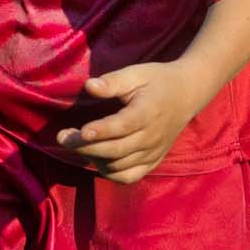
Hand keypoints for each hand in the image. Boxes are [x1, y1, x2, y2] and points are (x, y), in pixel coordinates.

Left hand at [54, 61, 207, 183]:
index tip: (80, 131)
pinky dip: (110, 173)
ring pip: (119, 166)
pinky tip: (96, 160)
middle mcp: (152, 136)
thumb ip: (113, 81)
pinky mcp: (153, 161)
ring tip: (75, 144)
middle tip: (61, 137)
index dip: (101, 131)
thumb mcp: (137, 73)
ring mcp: (153, 152)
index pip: (122, 126)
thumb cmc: (157, 81)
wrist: (187, 94)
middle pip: (116, 150)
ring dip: (94, 159)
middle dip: (86, 147)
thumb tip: (88, 86)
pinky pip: (129, 176)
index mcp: (148, 112)